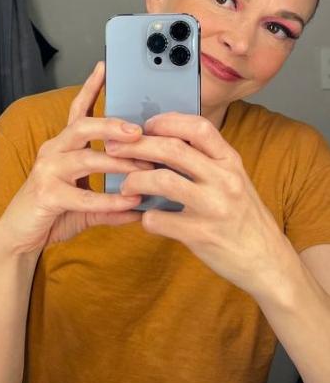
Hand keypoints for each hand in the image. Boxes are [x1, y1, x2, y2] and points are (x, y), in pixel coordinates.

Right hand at [0, 62, 145, 256]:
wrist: (19, 238)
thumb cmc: (52, 214)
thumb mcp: (86, 206)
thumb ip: (112, 202)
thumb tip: (144, 202)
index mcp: (62, 146)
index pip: (77, 110)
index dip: (90, 88)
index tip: (104, 67)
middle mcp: (53, 152)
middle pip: (82, 127)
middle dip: (111, 125)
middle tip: (138, 130)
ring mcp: (47, 172)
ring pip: (86, 158)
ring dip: (119, 164)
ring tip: (145, 169)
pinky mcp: (46, 195)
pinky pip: (83, 195)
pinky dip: (110, 200)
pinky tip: (130, 203)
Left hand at [105, 112, 288, 296]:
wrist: (267, 261)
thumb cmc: (242, 216)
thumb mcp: (233, 179)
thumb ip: (205, 160)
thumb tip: (160, 141)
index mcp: (230, 161)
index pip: (198, 127)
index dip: (168, 121)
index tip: (146, 126)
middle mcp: (225, 180)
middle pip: (173, 149)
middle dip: (137, 146)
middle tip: (115, 149)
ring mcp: (214, 207)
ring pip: (163, 180)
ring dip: (135, 179)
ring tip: (125, 185)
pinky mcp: (201, 235)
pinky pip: (159, 219)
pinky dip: (145, 217)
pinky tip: (144, 217)